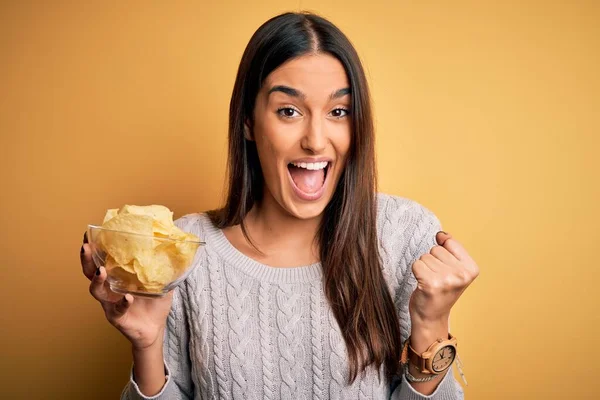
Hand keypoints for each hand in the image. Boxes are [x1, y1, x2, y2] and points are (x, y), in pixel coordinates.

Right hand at [80, 232, 173, 350]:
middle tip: (86, 246)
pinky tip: (127, 298)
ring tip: (101, 270)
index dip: (94, 248)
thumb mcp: (160, 281)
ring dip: (97, 280)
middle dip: (86, 259)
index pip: (101, 259)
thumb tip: (175, 248)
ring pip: (96, 290)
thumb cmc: (154, 303)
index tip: (89, 233)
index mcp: (117, 276)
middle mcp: (109, 288)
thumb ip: (164, 267)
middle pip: (90, 272)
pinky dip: (122, 303)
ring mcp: (109, 302)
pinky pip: (116, 309)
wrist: (155, 328)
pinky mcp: (116, 317)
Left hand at [409, 231, 478, 325]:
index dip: (443, 254)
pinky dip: (416, 273)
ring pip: (425, 256)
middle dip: (433, 261)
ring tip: (430, 282)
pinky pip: (416, 264)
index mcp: (472, 268)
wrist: (431, 316)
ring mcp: (447, 279)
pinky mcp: (431, 284)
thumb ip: (450, 247)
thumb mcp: (453, 268)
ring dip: (424, 268)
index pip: (450, 242)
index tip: (446, 270)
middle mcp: (462, 274)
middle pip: (436, 249)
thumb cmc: (441, 290)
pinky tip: (422, 285)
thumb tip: (441, 234)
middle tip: (437, 279)